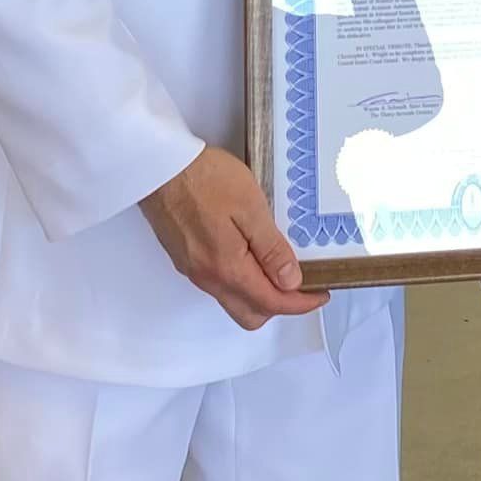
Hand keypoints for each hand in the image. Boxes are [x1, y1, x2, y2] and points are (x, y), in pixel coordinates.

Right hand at [139, 145, 328, 329]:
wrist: (159, 166)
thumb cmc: (204, 179)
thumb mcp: (250, 207)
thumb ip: (271, 248)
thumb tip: (290, 281)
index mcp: (227, 269)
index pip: (270, 303)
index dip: (301, 304)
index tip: (321, 294)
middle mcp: (207, 278)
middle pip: (249, 314)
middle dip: (279, 306)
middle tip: (302, 284)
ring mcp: (193, 270)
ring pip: (232, 300)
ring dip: (258, 293)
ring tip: (278, 265)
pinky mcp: (184, 258)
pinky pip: (218, 284)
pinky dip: (240, 280)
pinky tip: (250, 254)